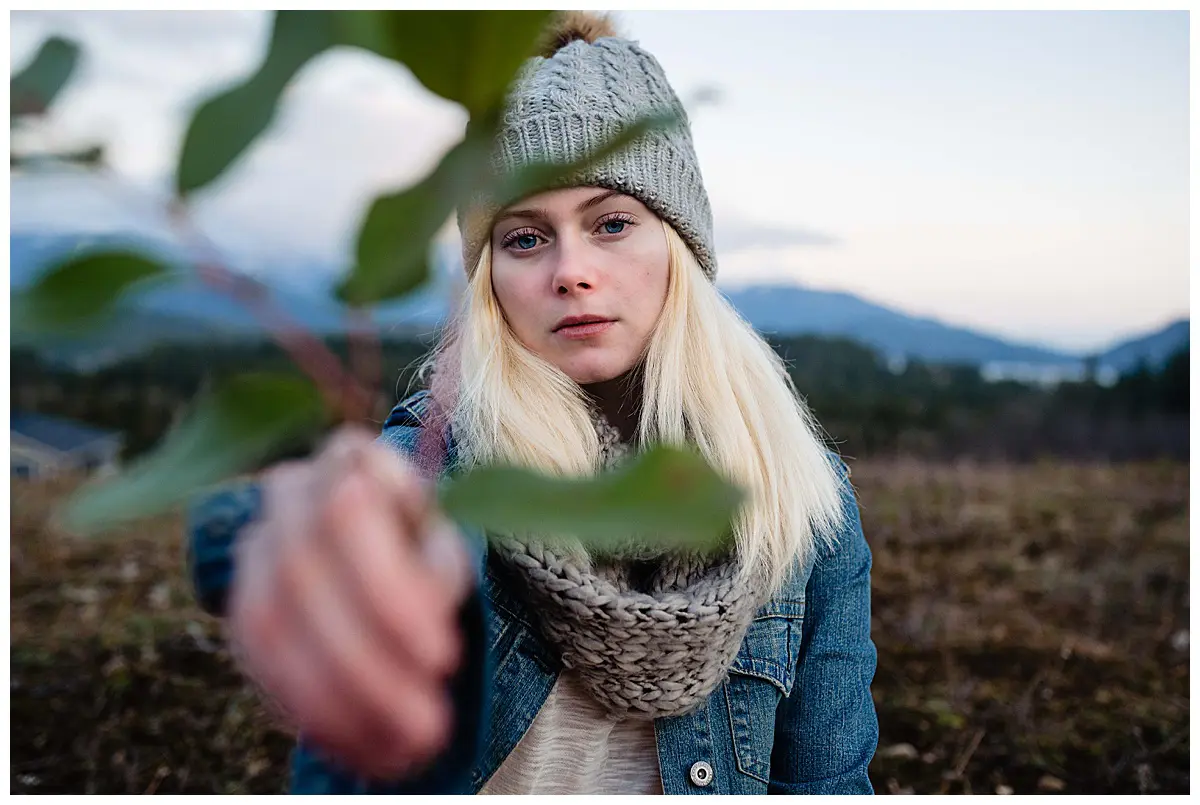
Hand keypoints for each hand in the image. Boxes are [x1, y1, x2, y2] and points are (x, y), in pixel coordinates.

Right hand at [226, 425, 473, 779]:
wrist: (385, 556)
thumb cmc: (427, 548)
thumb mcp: (449, 548)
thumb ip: (438, 562)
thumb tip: (431, 597)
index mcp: (351, 460)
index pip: (351, 510)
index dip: (391, 589)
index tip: (443, 656)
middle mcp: (290, 493)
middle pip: (304, 575)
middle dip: (369, 664)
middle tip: (429, 725)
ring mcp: (256, 548)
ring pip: (272, 624)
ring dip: (341, 698)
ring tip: (407, 746)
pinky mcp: (242, 605)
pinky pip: (260, 662)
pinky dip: (315, 713)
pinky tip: (366, 748)